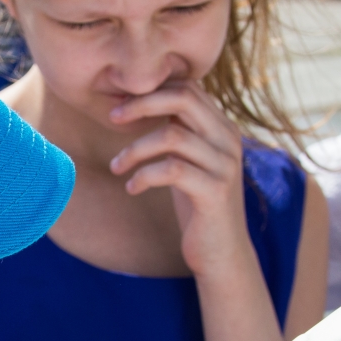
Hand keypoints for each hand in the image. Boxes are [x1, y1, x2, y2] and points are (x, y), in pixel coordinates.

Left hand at [108, 83, 254, 277]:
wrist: (223, 253)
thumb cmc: (198, 206)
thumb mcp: (189, 163)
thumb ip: (179, 133)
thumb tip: (142, 104)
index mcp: (222, 128)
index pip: (187, 87)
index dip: (151, 90)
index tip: (122, 105)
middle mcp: (228, 140)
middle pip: (183, 98)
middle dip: (140, 104)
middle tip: (112, 118)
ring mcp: (224, 165)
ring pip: (172, 135)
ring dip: (135, 148)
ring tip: (116, 167)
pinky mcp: (215, 191)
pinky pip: (172, 170)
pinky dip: (144, 175)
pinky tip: (132, 188)